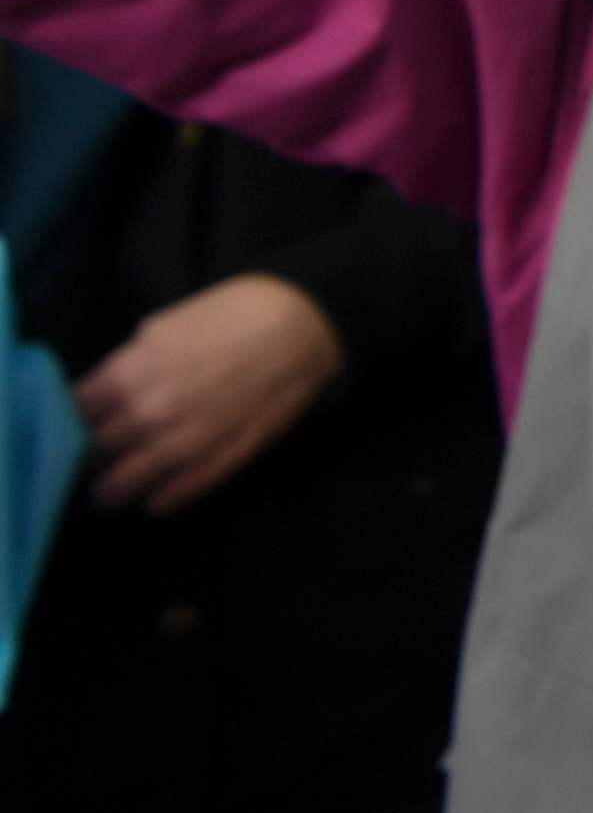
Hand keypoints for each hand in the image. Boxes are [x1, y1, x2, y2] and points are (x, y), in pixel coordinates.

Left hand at [74, 274, 343, 513]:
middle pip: (92, 454)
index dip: (68, 421)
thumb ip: (130, 362)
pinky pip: (178, 492)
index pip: (72, 414)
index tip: (71, 426)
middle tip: (87, 462)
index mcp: (129, 373)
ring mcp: (186, 441)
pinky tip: (154, 499)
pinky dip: (160, 500)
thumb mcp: (165, 323)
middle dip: (85, 459)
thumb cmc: (233, 311)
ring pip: (126, 484)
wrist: (304, 323)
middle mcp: (148, 413)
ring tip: (109, 492)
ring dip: (111, 491)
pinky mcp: (222, 458)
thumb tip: (107, 390)